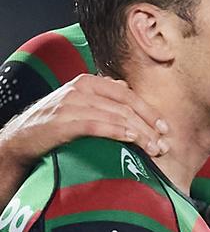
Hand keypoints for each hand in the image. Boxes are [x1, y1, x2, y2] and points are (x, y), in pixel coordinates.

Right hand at [0, 74, 167, 164]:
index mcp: (88, 82)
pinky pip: (97, 125)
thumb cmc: (54, 123)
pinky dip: (117, 132)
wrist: (20, 138)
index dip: (149, 111)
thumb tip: (127, 89)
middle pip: (125, 107)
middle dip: (148, 127)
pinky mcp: (63, 121)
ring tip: (154, 149)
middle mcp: (81, 88)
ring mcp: (71, 104)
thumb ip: (102, 95)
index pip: (128, 94)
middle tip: (164, 144)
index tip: (165, 128)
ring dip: (140, 134)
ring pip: (116, 116)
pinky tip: (132, 140)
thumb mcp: (79, 102)